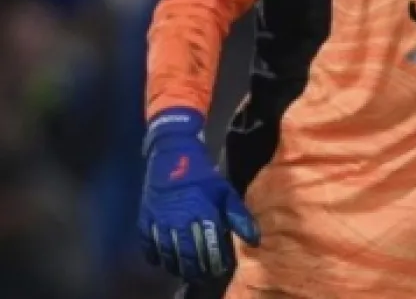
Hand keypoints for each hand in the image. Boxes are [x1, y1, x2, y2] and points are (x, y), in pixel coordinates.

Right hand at [138, 108, 259, 281]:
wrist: (173, 153)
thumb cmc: (203, 174)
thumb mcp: (225, 191)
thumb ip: (238, 216)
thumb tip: (254, 239)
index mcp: (203, 212)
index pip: (209, 247)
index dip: (214, 262)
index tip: (220, 270)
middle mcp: (180, 219)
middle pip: (187, 255)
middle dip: (196, 269)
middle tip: (203, 277)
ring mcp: (160, 220)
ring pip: (167, 253)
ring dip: (176, 266)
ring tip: (185, 273)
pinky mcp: (145, 218)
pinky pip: (148, 244)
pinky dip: (155, 256)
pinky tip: (162, 261)